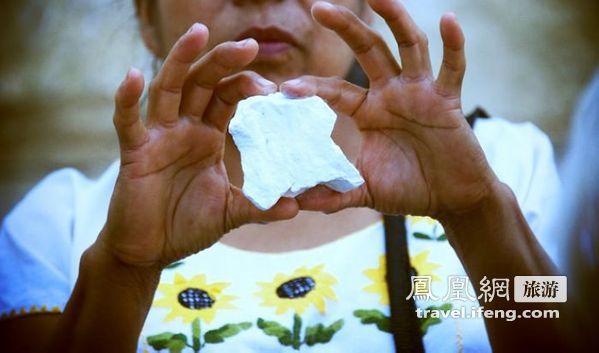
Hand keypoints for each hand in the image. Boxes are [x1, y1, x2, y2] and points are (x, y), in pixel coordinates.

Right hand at [97, 24, 297, 267]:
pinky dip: (127, 99)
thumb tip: (296, 206)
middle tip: (250, 45)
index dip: (247, 85)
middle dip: (224, 61)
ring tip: (199, 33)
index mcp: (207, 137)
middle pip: (202, 83)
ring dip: (181, 60)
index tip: (275, 89)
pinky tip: (133, 76)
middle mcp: (184, 129)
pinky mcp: (134, 154)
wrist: (152, 249)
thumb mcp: (230, 212)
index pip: (227, 97)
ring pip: (168, 90)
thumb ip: (260, 206)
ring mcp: (158, 138)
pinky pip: (127, 122)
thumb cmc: (187, 225)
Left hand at [282, 0, 497, 218]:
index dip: (313, 89)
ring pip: (409, 47)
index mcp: (368, 111)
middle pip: (368, 50)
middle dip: (346, 28)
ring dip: (396, 20)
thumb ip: (335, 194)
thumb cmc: (408, 189)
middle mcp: (392, 94)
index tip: (287, 89)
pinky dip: (454, 45)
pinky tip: (448, 19)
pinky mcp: (448, 100)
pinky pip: (453, 68)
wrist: (451, 199)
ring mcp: (421, 93)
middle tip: (318, 6)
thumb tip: (297, 204)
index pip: (336, 91)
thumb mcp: (365, 191)